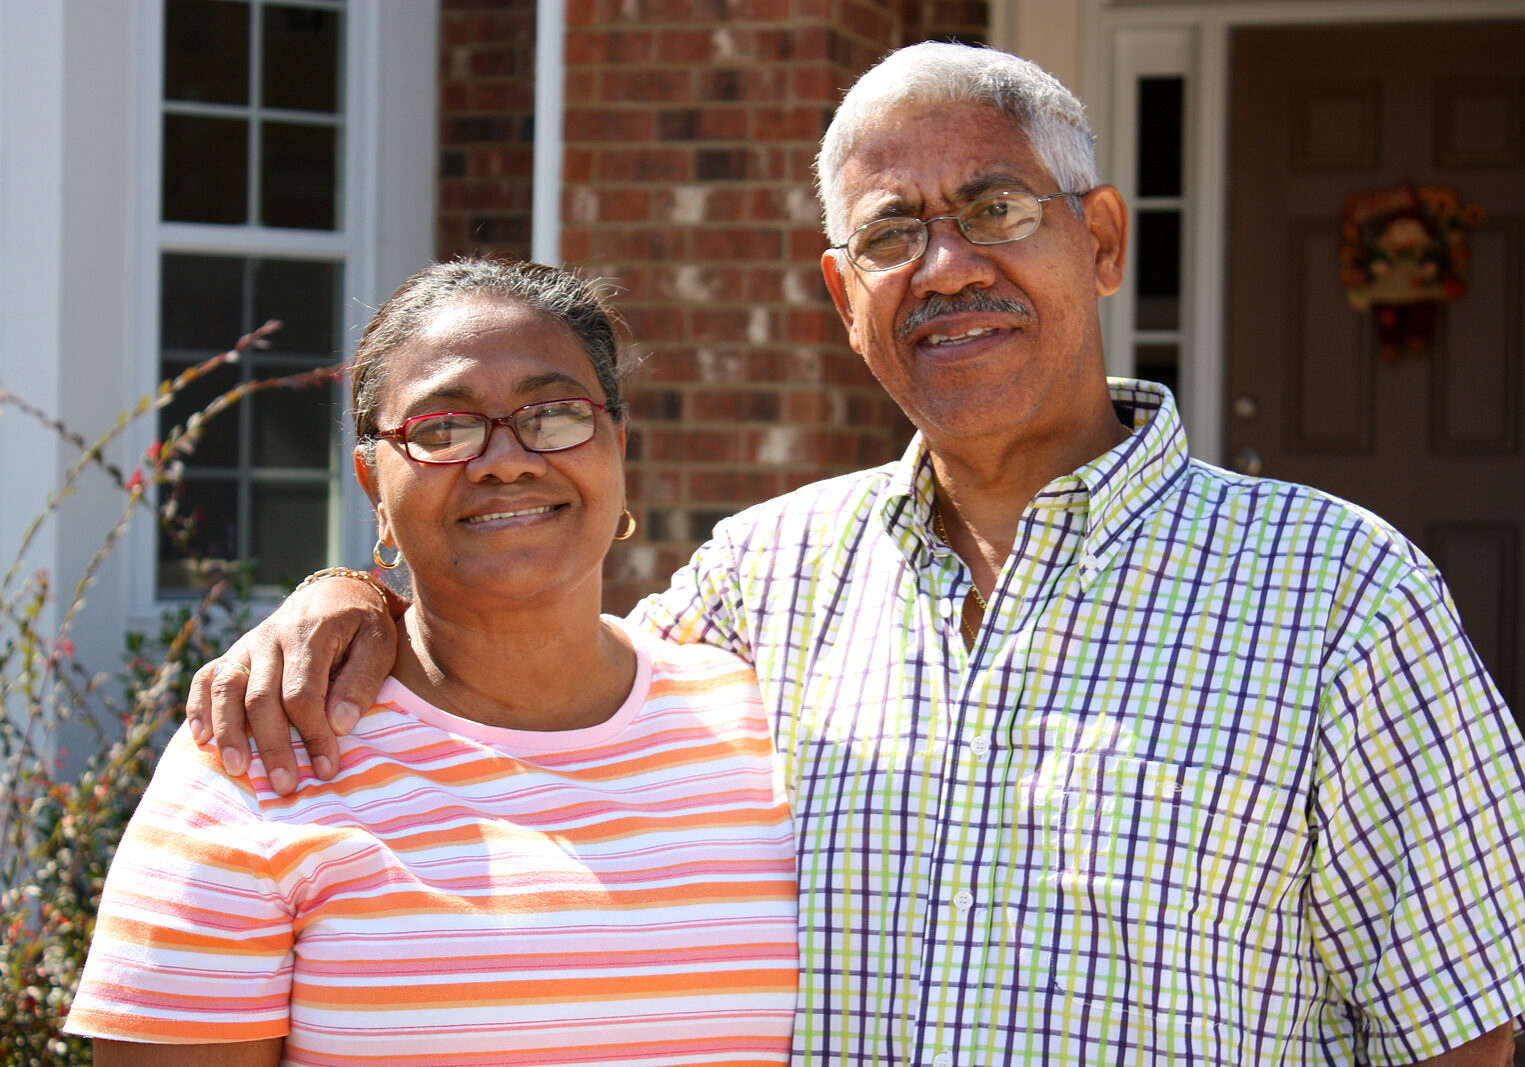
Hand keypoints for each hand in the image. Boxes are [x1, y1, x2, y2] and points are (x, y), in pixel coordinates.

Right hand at [187, 574, 398, 794]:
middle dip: (272, 745)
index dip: (313, 734)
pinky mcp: (236, 652)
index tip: (326, 768)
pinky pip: (207, 677)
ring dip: (229, 731)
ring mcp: (248, 644)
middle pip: (261, 698)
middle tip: (285, 786)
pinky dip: (198, 706)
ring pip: (227, 688)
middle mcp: (271, 637)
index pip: (302, 694)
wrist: (338, 590)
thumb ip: (362, 681)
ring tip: (238, 769)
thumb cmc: (364, 624)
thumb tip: (340, 725)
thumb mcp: (379, 643)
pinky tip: (200, 738)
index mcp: (309, 634)